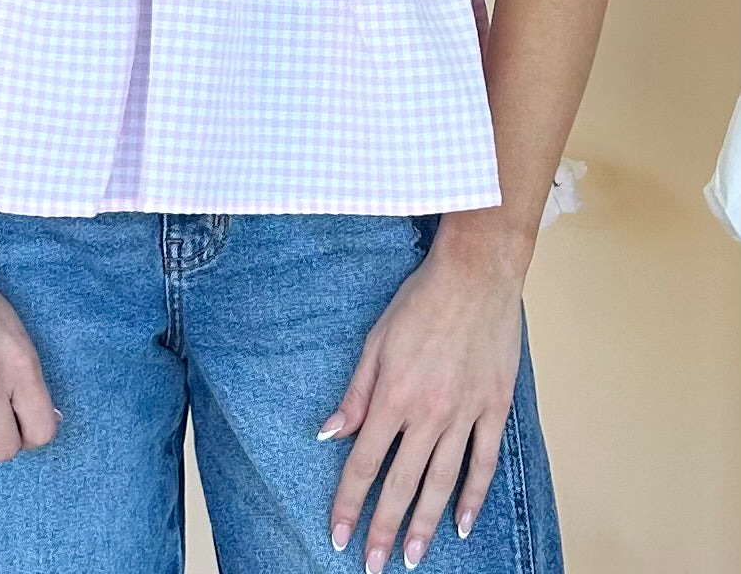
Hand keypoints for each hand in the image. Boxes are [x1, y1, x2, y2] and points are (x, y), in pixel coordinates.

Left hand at [321, 245, 522, 569]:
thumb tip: (328, 434)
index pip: (364, 463)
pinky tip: (461, 523)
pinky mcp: (494, 409)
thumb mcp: (375, 341)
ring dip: (424, 525)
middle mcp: (428, 414)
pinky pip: (483, 463)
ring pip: (441, 483)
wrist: (476, 278)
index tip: (337, 533)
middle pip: (401, 485)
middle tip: (373, 565)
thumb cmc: (420, 302)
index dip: (349, 502)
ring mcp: (465, 415)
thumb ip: (355, 393)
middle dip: (384, 530)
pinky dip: (473, 497)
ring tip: (413, 559)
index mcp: (393, 397)